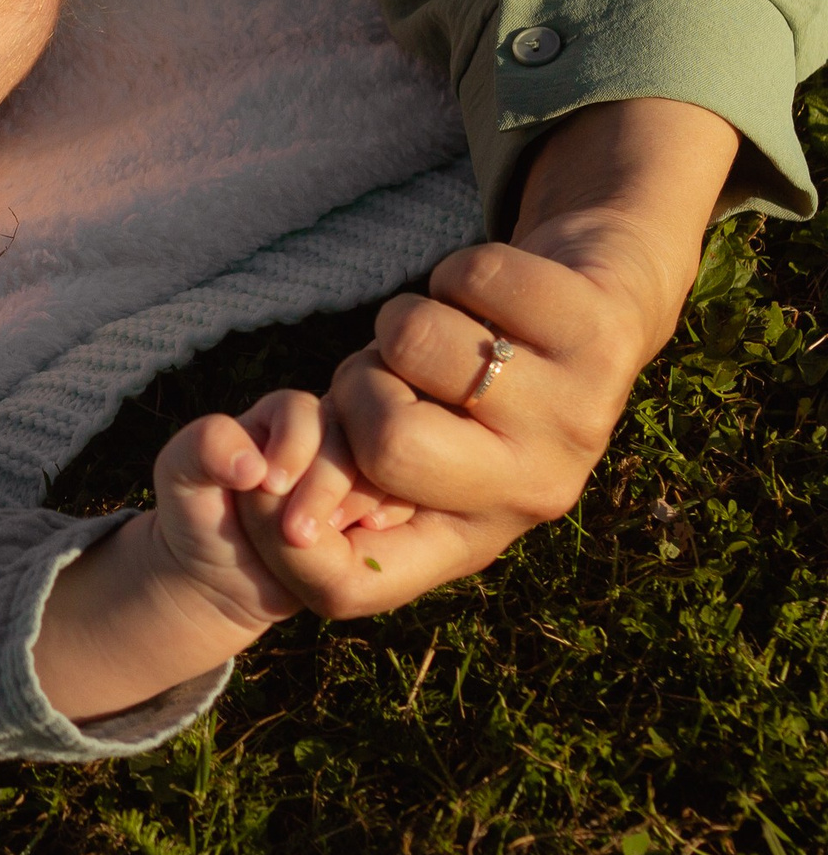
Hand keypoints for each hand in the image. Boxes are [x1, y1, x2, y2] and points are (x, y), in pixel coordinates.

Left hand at [34, 391, 386, 720]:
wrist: (223, 574)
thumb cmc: (198, 515)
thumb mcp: (179, 477)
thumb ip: (201, 448)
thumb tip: (250, 459)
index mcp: (281, 414)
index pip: (302, 412)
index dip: (292, 448)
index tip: (268, 486)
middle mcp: (328, 436)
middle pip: (349, 441)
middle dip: (325, 487)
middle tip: (294, 534)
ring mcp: (358, 474)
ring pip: (384, 472)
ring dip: (361, 506)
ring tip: (328, 543)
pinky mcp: (378, 509)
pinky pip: (406, 504)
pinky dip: (391, 521)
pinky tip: (366, 543)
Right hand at [311, 98, 737, 612]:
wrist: (596, 312)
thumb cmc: (462, 380)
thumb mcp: (396, 436)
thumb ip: (334, 464)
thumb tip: (248, 483)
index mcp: (468, 536)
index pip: (348, 585)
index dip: (282, 542)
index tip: (267, 481)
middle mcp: (532, 496)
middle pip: (390, 443)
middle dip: (360, 379)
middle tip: (391, 370)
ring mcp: (579, 421)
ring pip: (418, 338)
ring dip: (407, 313)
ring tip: (448, 329)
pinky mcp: (605, 339)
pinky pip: (476, 277)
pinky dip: (460, 270)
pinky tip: (493, 298)